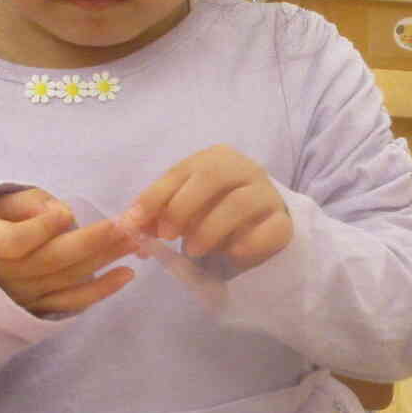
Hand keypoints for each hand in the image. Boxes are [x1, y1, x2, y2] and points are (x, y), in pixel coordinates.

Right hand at [0, 187, 134, 315]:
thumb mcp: (0, 203)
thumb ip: (28, 203)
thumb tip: (61, 213)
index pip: (15, 242)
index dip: (40, 228)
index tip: (65, 213)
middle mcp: (5, 275)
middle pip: (52, 260)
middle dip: (91, 241)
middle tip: (123, 225)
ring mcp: (24, 295)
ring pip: (68, 277)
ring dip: (105, 259)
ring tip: (133, 240)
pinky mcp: (41, 307)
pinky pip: (74, 302)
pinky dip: (102, 290)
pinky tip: (127, 274)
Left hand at [126, 146, 292, 270]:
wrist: (262, 224)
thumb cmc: (215, 212)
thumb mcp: (184, 208)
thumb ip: (158, 214)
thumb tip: (127, 226)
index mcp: (216, 157)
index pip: (180, 171)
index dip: (155, 196)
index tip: (136, 222)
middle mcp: (245, 168)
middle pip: (212, 177)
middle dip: (182, 207)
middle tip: (167, 235)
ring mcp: (268, 194)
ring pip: (240, 203)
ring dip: (210, 229)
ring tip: (193, 250)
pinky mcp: (284, 222)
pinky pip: (269, 230)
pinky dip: (246, 243)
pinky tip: (230, 254)